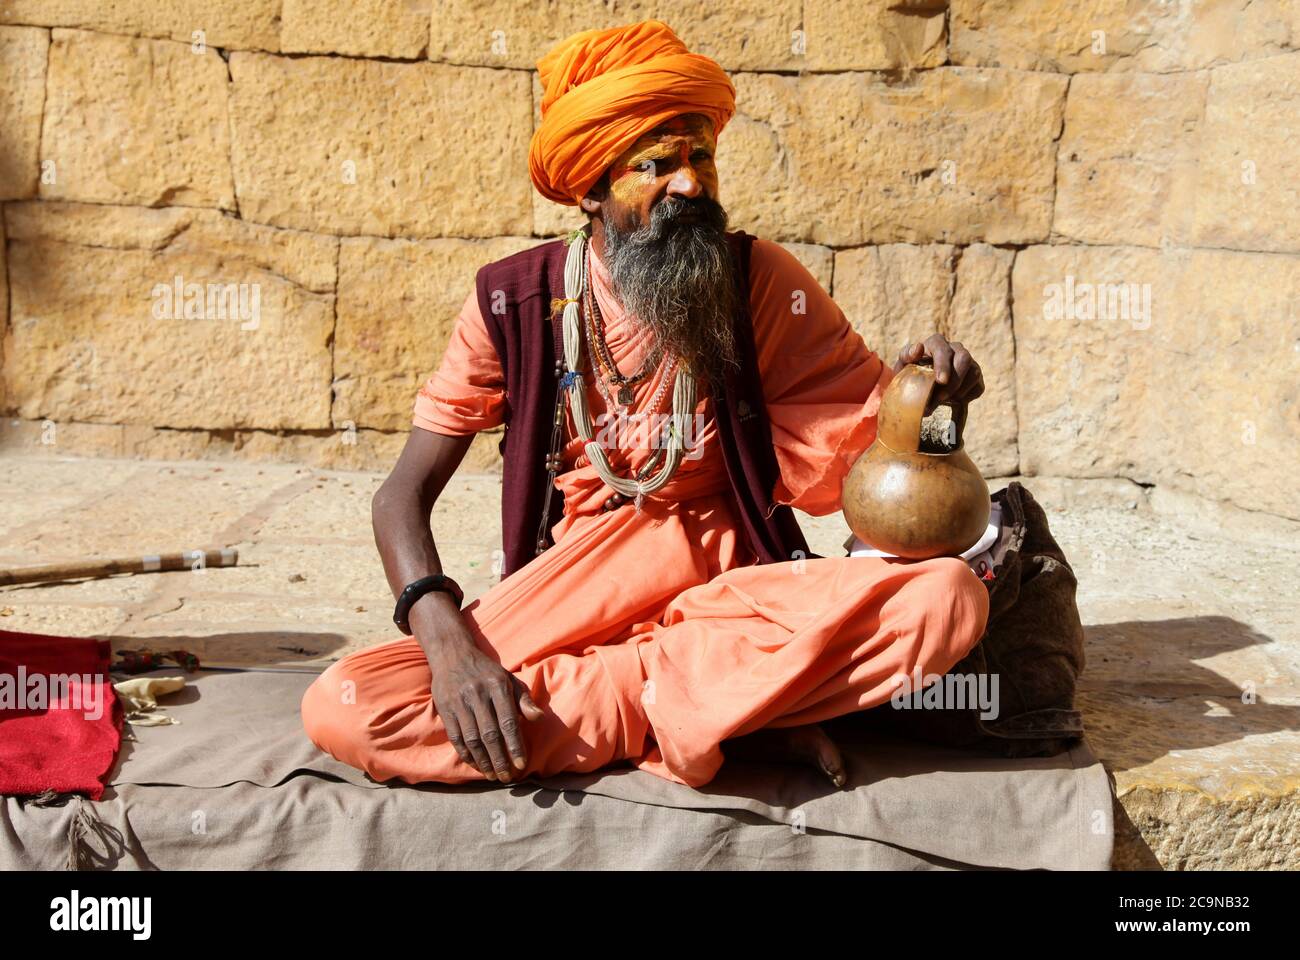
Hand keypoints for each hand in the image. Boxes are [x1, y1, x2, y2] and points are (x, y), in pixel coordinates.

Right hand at [416, 601, 543, 781]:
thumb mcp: (509, 679)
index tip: (522, 765)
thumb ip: (524, 699)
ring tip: (492, 776)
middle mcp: (478, 694)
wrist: (453, 654)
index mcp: (497, 686)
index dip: (515, 745)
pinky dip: (467, 755)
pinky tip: (476, 765)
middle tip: (507, 777)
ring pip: (472, 739)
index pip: (508, 721)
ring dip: (483, 761)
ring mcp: (459, 702)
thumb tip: (538, 718)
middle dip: (500, 759)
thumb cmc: (487, 671)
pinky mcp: (445, 709)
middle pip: (490, 734)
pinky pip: (456, 738)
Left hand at [893, 334, 984, 413]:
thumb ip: (906, 356)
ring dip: (959, 390)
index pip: (943, 349)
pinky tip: (952, 400)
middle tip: (942, 397)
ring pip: (974, 372)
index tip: (941, 381)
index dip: (943, 364)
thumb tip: (918, 348)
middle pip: (964, 358)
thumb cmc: (911, 372)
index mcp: (936, 343)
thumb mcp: (903, 365)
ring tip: (942, 401)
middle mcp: (955, 348)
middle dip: (955, 380)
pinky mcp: (976, 376)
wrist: (922, 386)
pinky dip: (966, 397)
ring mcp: (968, 362)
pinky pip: (978, 387)